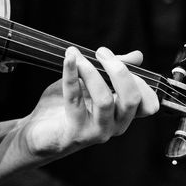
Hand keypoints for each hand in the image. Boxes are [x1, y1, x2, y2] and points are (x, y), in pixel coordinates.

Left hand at [19, 46, 158, 157]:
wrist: (38, 132)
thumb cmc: (66, 108)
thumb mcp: (92, 84)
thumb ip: (113, 71)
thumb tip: (138, 56)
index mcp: (123, 115)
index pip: (146, 102)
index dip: (138, 79)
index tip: (116, 58)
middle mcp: (116, 126)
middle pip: (131, 99)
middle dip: (118, 70)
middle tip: (101, 52)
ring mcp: (97, 132)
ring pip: (104, 100)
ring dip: (92, 73)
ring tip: (78, 57)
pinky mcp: (76, 133)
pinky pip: (75, 100)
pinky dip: (72, 75)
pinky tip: (69, 59)